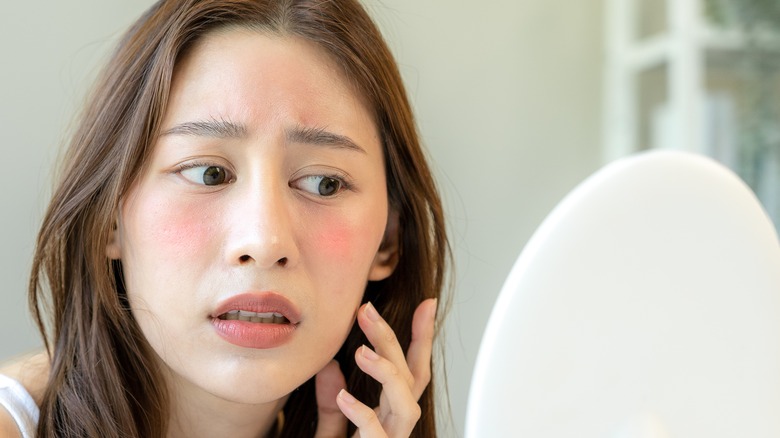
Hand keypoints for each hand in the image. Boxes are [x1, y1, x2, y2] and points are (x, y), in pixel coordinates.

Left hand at [314, 298, 436, 437]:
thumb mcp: (330, 431)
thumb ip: (331, 406)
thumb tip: (329, 366)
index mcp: (388, 416)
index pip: (411, 372)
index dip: (421, 338)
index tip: (426, 304)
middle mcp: (395, 427)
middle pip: (408, 379)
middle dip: (391, 340)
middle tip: (366, 310)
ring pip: (406, 405)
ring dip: (387, 373)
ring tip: (361, 352)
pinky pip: (376, 435)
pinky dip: (362, 413)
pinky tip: (344, 397)